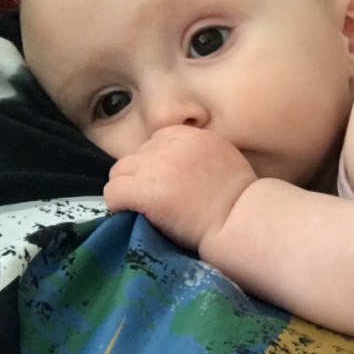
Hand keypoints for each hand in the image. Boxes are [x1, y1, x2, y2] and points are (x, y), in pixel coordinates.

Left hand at [104, 125, 257, 251]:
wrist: (241, 219)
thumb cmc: (240, 199)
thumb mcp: (224, 158)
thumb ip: (198, 153)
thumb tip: (179, 165)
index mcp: (189, 135)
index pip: (154, 142)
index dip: (157, 165)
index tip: (167, 184)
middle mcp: (168, 146)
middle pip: (135, 157)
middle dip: (141, 177)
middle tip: (155, 200)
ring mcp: (153, 167)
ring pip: (118, 173)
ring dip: (128, 190)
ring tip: (143, 210)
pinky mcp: (143, 190)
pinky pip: (112, 193)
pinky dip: (118, 206)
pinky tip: (131, 216)